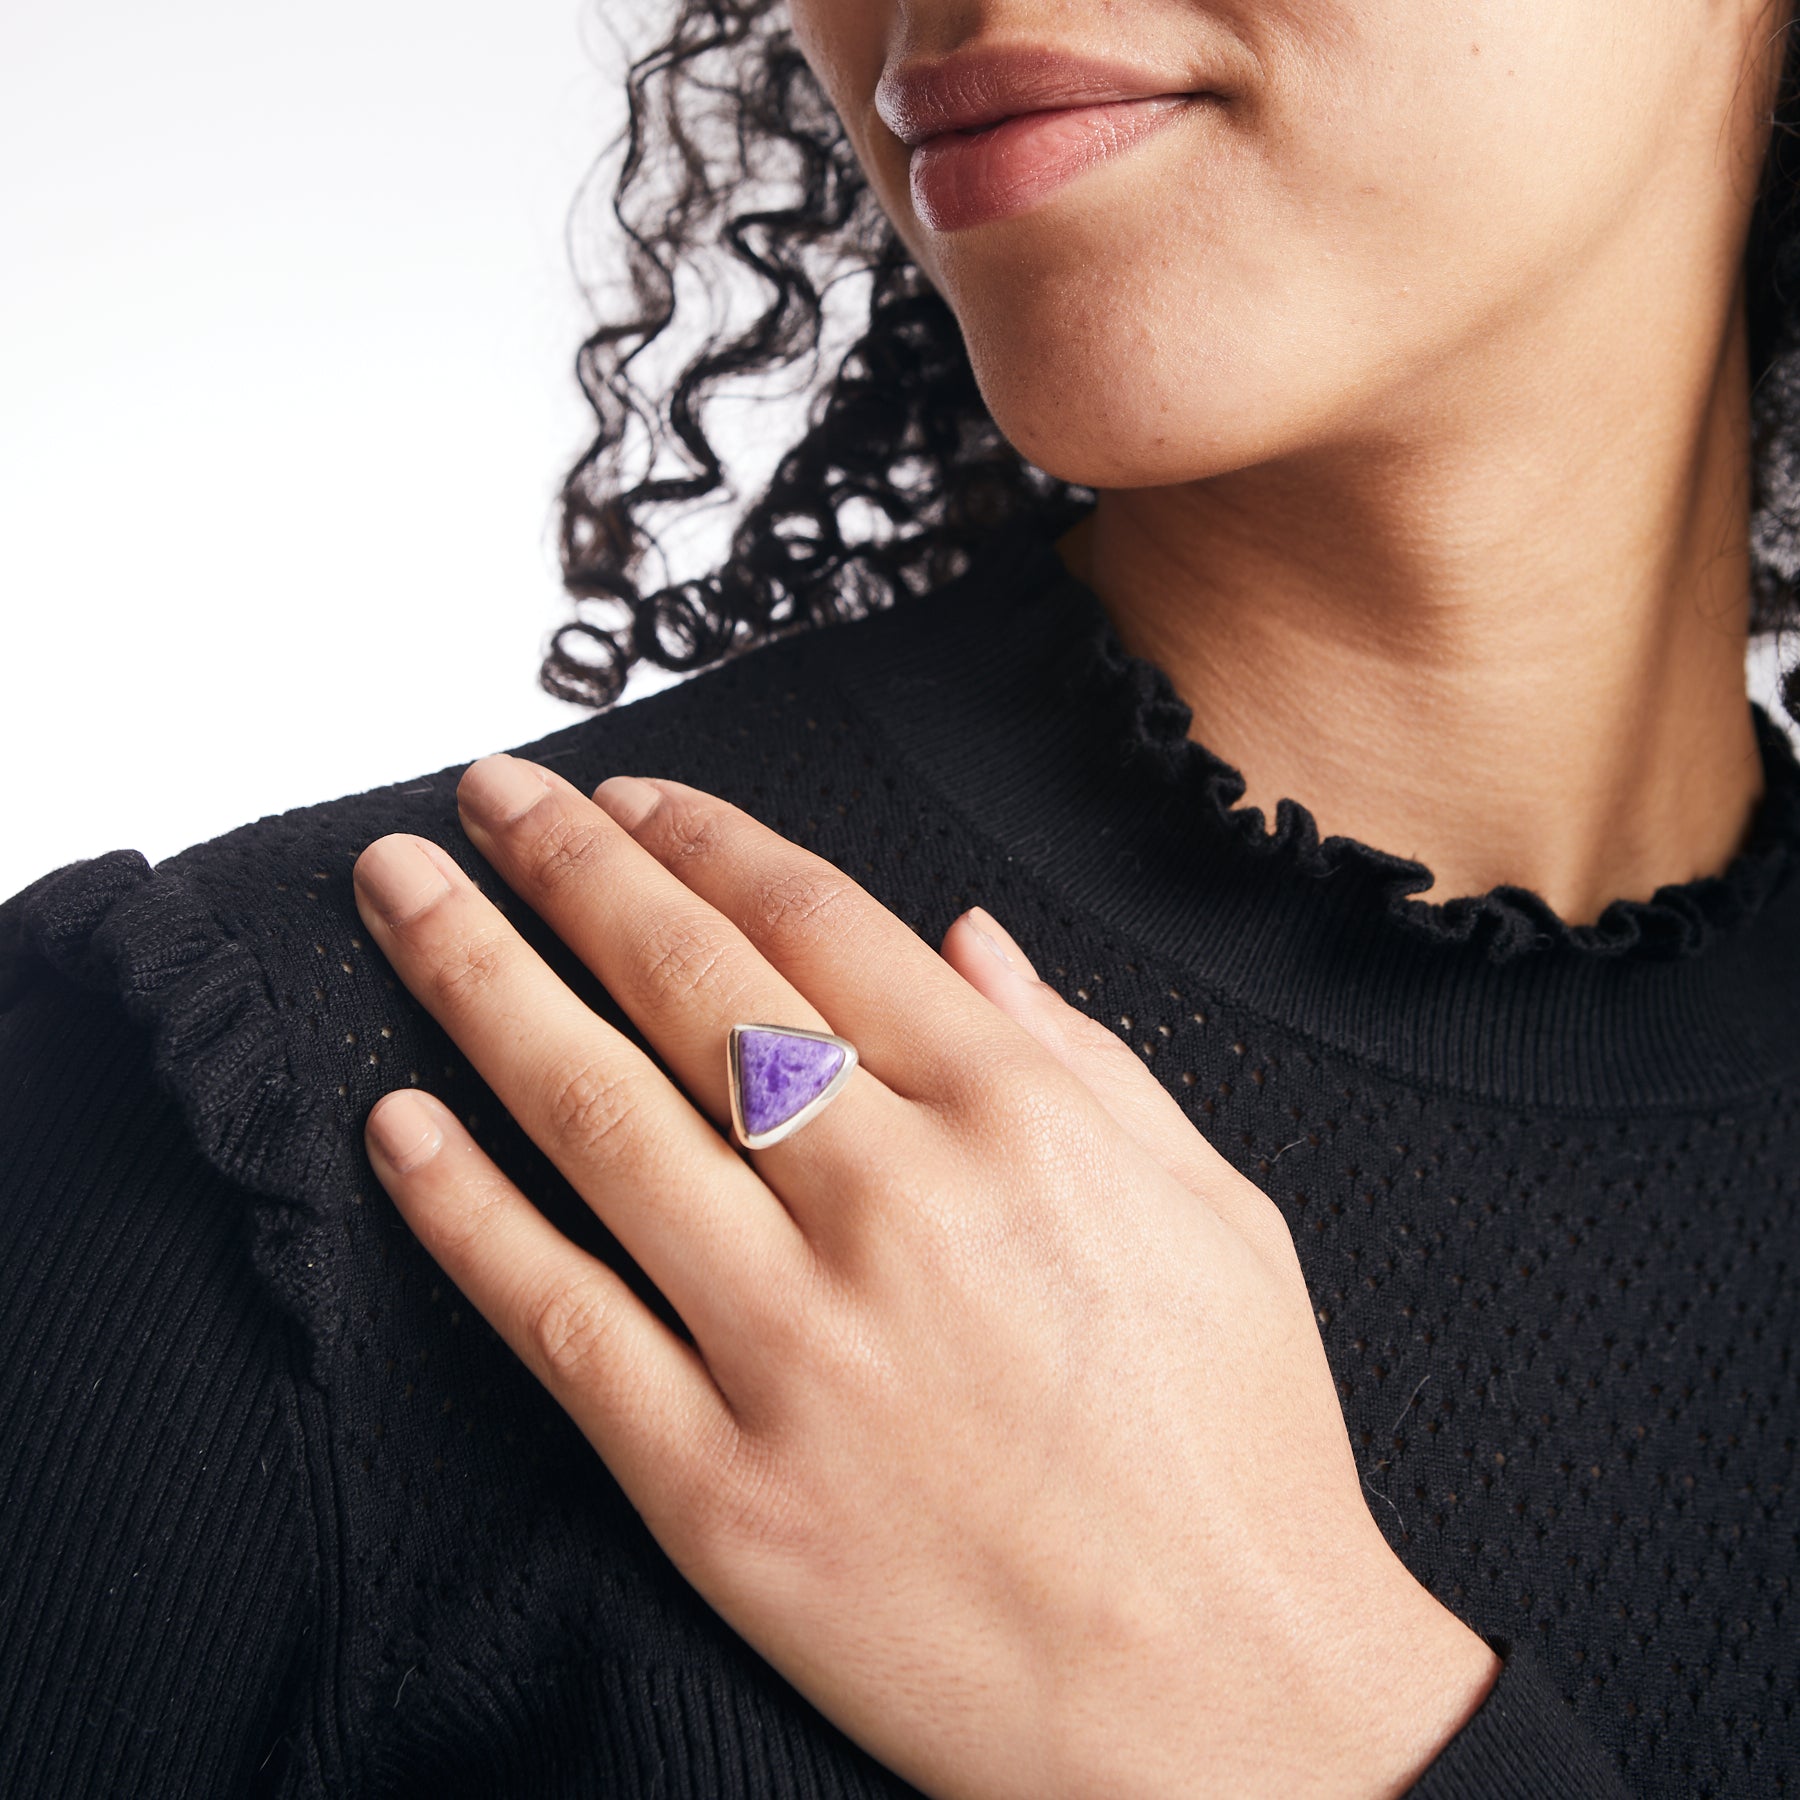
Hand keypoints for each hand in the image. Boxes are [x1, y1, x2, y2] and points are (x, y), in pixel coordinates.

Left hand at [351, 755, 1498, 1799]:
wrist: (1233, 1701)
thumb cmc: (1237, 1454)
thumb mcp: (1213, 1208)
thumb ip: (1080, 1052)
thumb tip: (964, 937)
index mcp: (1016, 1121)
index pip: (817, 924)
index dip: (703, 843)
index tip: (627, 801)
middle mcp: (893, 1206)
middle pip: (687, 985)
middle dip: (565, 867)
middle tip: (487, 798)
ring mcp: (795, 1347)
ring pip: (595, 1116)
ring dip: (478, 985)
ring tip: (403, 898)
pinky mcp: (721, 1490)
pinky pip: (559, 1322)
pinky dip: (464, 1215)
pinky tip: (398, 1129)